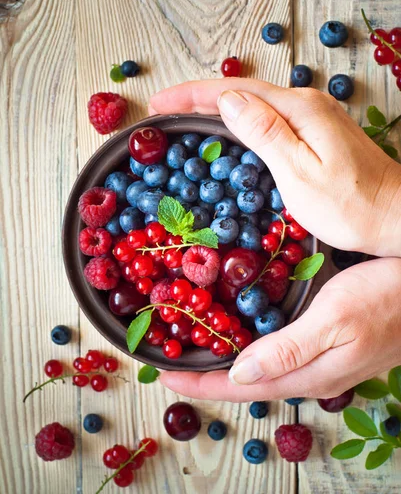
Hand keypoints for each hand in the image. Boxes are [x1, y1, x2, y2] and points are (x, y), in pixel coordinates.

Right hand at [149, 78, 400, 256]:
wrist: (396, 215)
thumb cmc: (350, 204)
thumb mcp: (300, 173)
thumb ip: (265, 133)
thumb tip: (229, 100)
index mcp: (298, 110)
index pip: (234, 91)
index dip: (191, 95)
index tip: (158, 104)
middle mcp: (306, 105)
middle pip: (242, 92)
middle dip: (198, 98)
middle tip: (163, 110)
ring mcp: (313, 118)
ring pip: (254, 104)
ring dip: (217, 107)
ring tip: (184, 117)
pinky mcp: (317, 133)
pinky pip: (269, 118)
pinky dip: (240, 120)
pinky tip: (229, 129)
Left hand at [159, 257, 400, 400]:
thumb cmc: (385, 297)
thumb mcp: (336, 319)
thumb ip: (288, 349)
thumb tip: (239, 374)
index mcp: (309, 373)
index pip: (241, 387)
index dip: (201, 382)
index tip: (163, 376)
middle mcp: (312, 375)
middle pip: (249, 383)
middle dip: (209, 376)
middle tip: (174, 361)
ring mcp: (323, 364)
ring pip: (264, 370)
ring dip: (229, 364)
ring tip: (199, 350)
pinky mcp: (330, 348)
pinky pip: (281, 357)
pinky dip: (253, 351)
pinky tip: (245, 337)